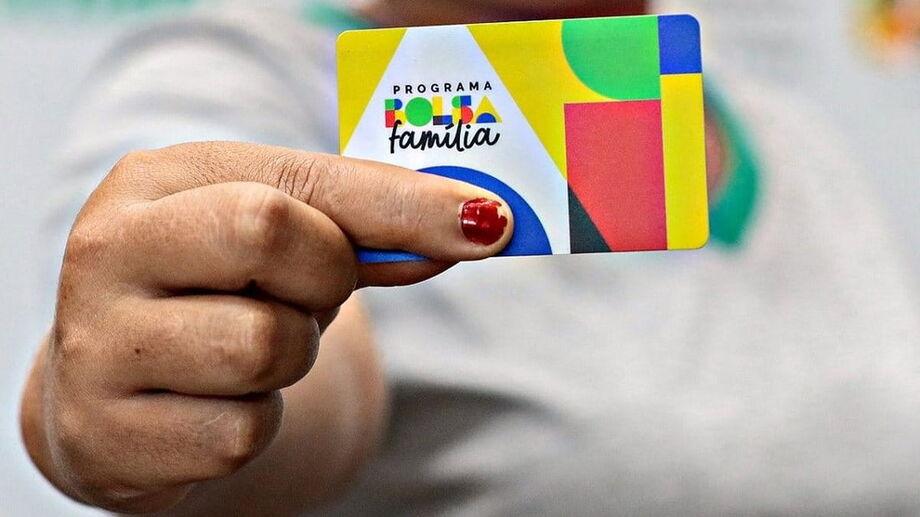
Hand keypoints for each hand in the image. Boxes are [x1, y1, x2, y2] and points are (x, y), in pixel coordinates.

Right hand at [23, 142, 511, 512]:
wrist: (120, 384)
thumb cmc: (217, 289)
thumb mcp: (278, 235)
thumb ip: (366, 224)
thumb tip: (477, 225)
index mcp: (156, 182)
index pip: (297, 185)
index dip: (401, 203)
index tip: (487, 222)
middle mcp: (107, 251)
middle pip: (269, 238)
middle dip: (322, 277)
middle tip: (306, 291)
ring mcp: (98, 349)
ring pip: (264, 348)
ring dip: (290, 354)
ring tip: (251, 343)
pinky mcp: (110, 438)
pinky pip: (241, 432)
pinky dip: (256, 420)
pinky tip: (217, 400)